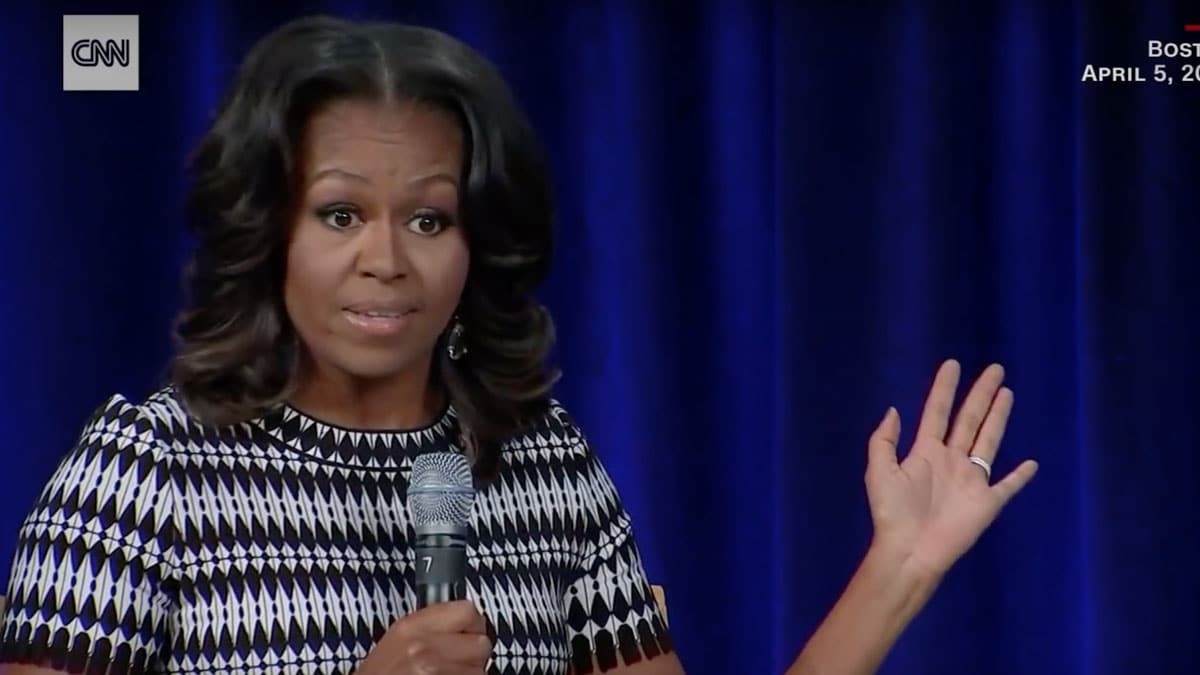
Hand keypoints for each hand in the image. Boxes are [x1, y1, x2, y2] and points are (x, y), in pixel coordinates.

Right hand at [356, 600, 492, 674]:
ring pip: (479, 669)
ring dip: (470, 674)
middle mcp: (424, 647)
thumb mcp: (399, 638)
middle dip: (474, 655)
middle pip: (480, 643)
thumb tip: (467, 623)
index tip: (468, 635)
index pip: (468, 611)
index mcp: (413, 626)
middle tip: (458, 662)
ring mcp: (433, 671)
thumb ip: (432, 626)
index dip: (473, 625)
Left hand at [864, 360, 1038, 577]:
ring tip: (1007, 394)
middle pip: (969, 419)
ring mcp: (970, 480)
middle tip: (995, 369)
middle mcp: (951, 460)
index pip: (938, 412)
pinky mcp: (986, 503)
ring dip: (998, 418)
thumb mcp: (879, 471)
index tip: (953, 364)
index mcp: (925, 452)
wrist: (909, 551)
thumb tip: (893, 410)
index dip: (945, 388)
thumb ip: (883, 440)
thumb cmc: (892, 513)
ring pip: (989, 441)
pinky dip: (1020, 476)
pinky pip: (1007, 486)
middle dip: (981, 394)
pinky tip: (1031, 463)